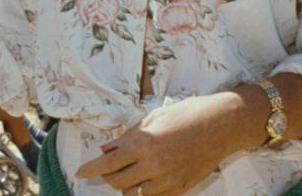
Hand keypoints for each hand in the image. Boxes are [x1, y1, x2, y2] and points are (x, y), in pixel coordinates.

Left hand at [76, 94, 246, 194]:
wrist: (221, 125)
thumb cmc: (186, 114)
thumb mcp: (152, 118)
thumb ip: (127, 136)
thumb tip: (107, 149)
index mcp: (143, 143)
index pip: (107, 163)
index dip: (90, 169)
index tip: (80, 172)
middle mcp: (153, 165)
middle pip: (118, 182)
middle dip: (108, 177)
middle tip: (108, 168)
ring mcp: (167, 179)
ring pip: (135, 194)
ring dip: (126, 185)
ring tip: (129, 172)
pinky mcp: (180, 188)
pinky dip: (145, 190)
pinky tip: (147, 179)